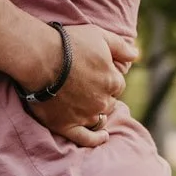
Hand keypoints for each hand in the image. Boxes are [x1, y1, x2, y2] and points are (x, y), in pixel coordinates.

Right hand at [27, 22, 136, 147]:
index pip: (117, 85)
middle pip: (108, 102)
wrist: (39, 57)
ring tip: (87, 105)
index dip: (107, 78)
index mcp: (112, 81)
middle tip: (85, 85)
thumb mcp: (99, 35)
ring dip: (97, 112)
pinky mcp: (67, 125)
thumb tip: (136, 55)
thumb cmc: (68, 44)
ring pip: (99, 118)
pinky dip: (96, 139)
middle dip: (101, 95)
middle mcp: (102, 102)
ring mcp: (85, 116)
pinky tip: (102, 137)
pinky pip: (86, 139)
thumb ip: (121, 46)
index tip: (95, 73)